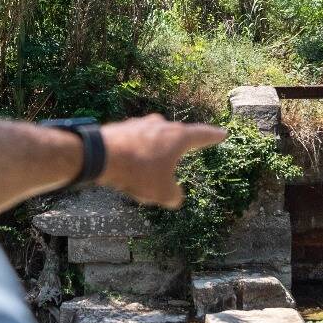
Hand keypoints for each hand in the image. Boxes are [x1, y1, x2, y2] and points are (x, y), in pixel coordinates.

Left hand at [98, 114, 227, 208]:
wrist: (100, 155)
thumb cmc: (138, 171)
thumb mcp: (162, 192)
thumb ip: (174, 196)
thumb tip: (175, 197)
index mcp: (178, 137)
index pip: (202, 135)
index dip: (214, 136)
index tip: (223, 133)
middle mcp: (161, 125)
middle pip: (177, 135)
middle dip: (181, 145)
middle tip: (188, 149)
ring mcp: (140, 124)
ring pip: (154, 138)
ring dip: (156, 150)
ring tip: (153, 166)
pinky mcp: (121, 128)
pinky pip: (135, 142)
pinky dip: (137, 152)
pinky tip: (131, 165)